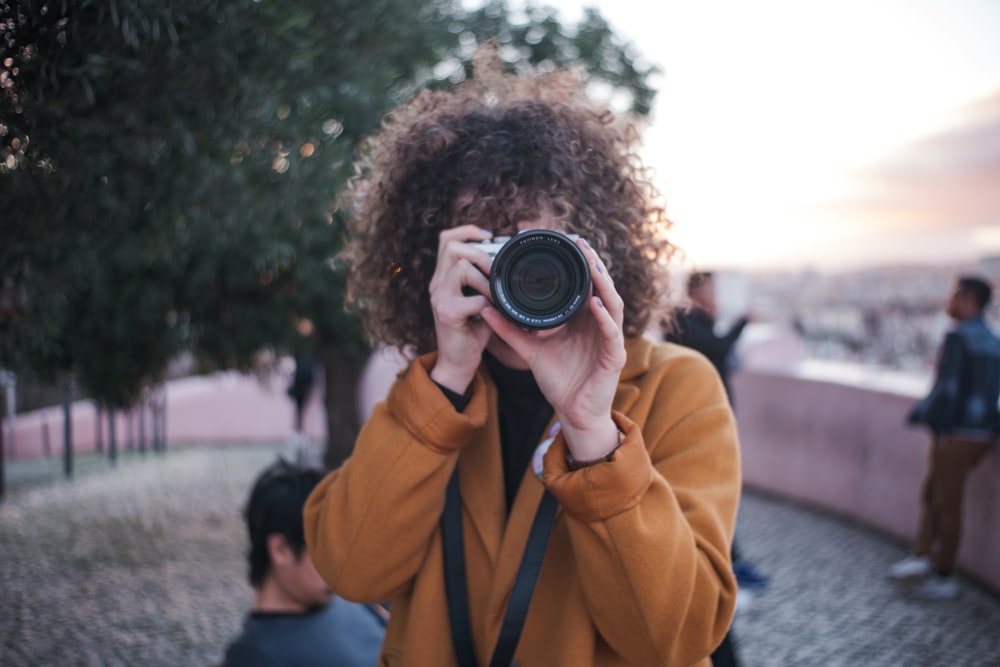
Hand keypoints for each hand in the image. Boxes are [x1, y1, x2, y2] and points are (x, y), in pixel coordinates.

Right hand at [427, 225, 495, 393]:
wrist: (458, 363)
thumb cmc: (472, 330)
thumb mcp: (479, 299)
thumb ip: (486, 281)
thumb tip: (509, 262)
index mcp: (443, 277)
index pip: (447, 239)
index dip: (467, 231)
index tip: (489, 235)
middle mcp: (437, 284)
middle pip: (451, 245)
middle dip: (479, 252)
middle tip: (493, 270)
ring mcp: (439, 298)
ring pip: (461, 267)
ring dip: (484, 280)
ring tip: (492, 295)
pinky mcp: (447, 314)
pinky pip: (473, 299)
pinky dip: (487, 304)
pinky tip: (490, 313)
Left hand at [481, 238, 624, 459]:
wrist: (573, 414)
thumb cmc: (558, 381)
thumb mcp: (530, 351)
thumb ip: (509, 330)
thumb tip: (486, 309)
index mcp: (583, 320)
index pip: (585, 285)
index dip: (579, 264)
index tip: (567, 243)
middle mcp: (600, 324)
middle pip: (602, 288)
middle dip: (593, 264)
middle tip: (580, 242)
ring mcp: (610, 339)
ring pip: (612, 303)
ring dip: (603, 282)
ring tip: (591, 262)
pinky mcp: (614, 356)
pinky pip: (612, 332)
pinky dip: (604, 316)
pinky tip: (594, 303)